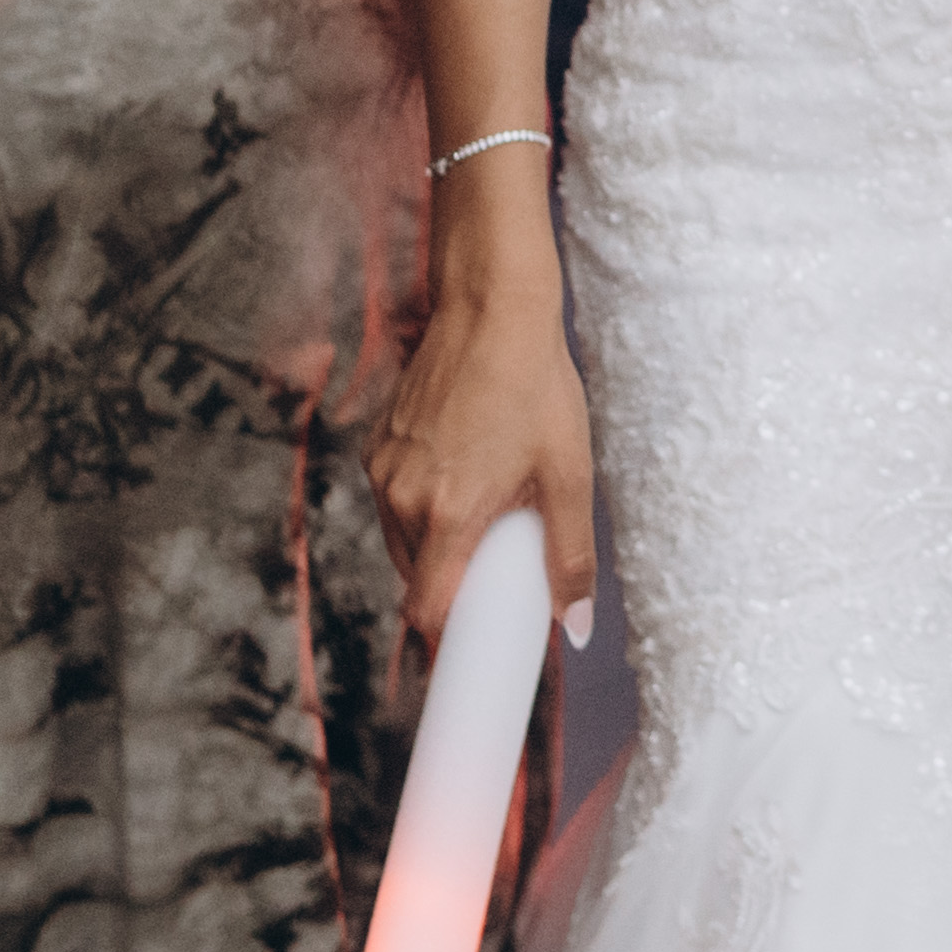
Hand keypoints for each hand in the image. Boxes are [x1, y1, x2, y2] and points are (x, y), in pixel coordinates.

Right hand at [364, 195, 594, 644]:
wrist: (492, 309)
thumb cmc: (536, 387)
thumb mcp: (568, 474)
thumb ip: (569, 556)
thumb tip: (574, 626)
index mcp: (449, 515)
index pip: (428, 609)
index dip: (450, 635)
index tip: (476, 642)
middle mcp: (402, 498)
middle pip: (415, 578)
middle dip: (452, 585)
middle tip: (498, 570)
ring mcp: (384, 469)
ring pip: (402, 539)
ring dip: (437, 544)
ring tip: (487, 513)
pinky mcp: (377, 444)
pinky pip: (394, 499)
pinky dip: (422, 505)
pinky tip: (464, 474)